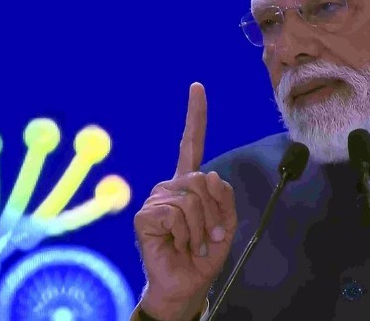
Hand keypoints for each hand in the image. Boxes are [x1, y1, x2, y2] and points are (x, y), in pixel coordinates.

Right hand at [133, 83, 236, 320]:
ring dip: (200, 228)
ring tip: (192, 243)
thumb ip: (223, 197)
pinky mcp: (145, 215)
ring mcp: (155, 198)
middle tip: (207, 237)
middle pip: (202, 180)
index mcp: (189, 183)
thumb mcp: (225, 223)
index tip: (197, 87)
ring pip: (191, 199)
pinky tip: (176, 243)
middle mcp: (170, 186)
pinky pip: (175, 213)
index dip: (195, 116)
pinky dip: (184, 233)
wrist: (187, 283)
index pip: (191, 144)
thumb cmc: (204, 253)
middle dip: (213, 213)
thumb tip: (208, 175)